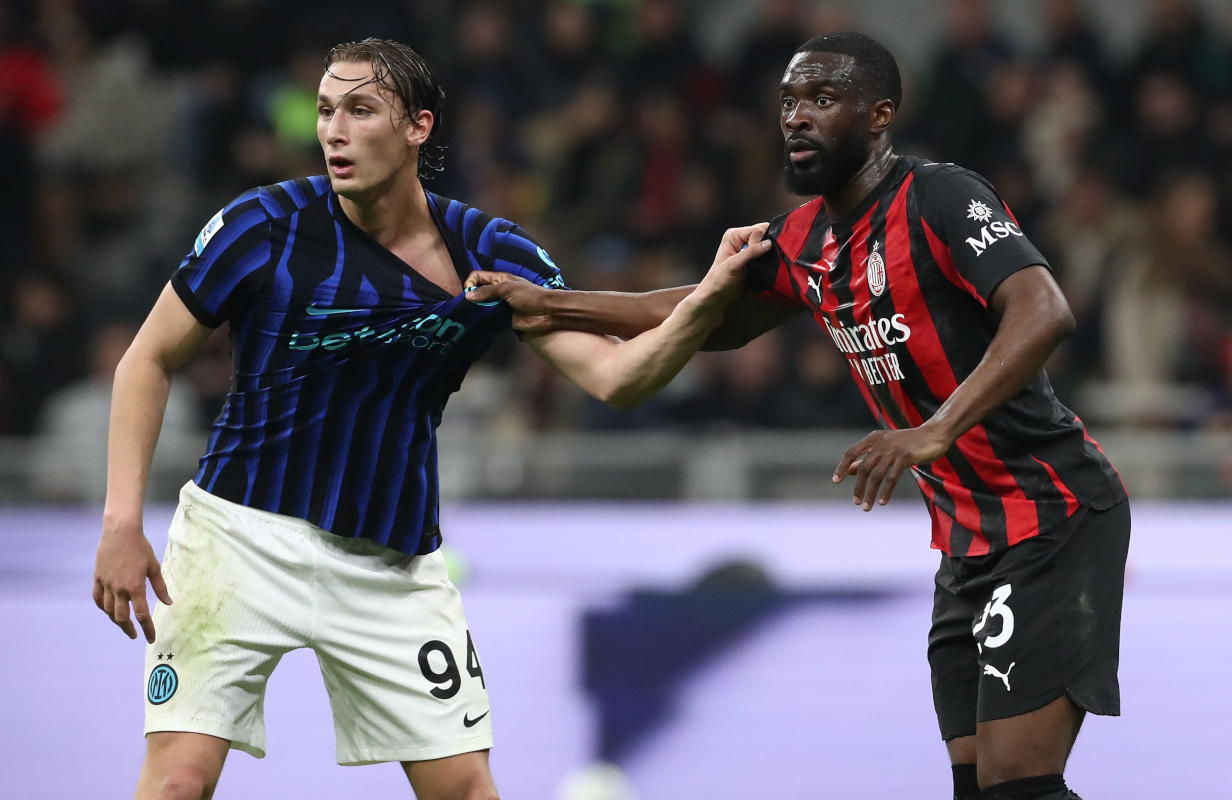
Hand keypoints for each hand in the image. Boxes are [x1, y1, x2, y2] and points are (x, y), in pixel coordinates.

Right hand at [93, 517, 171, 642]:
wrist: (120, 532)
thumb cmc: (140, 547)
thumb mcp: (154, 566)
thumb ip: (160, 587)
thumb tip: (168, 603)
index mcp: (135, 587)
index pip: (142, 615)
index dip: (147, 628)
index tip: (150, 638)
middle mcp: (119, 589)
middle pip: (122, 617)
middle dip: (129, 629)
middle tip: (136, 634)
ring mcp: (106, 584)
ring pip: (108, 610)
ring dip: (116, 620)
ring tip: (124, 624)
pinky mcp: (98, 578)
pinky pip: (97, 599)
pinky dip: (102, 607)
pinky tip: (108, 610)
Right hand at [463, 272, 554, 331]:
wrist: (546, 312)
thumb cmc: (528, 295)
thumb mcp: (507, 288)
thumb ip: (488, 291)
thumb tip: (467, 296)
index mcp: (499, 279)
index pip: (478, 276)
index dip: (470, 283)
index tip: (468, 294)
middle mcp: (497, 291)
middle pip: (478, 291)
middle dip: (471, 297)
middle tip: (466, 307)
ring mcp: (499, 305)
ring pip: (482, 305)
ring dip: (476, 309)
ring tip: (469, 316)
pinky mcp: (502, 317)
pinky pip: (489, 317)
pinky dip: (483, 319)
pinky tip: (477, 322)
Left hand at [693, 223, 772, 309]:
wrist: (719, 294)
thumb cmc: (721, 279)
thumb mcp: (734, 265)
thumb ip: (750, 252)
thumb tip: (768, 243)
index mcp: (734, 235)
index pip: (756, 231)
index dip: (759, 242)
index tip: (754, 257)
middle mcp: (742, 237)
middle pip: (764, 232)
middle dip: (767, 244)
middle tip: (762, 258)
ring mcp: (749, 246)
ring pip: (768, 241)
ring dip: (769, 251)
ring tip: (764, 262)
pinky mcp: (754, 255)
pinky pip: (768, 250)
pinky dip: (770, 256)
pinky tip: (766, 263)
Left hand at [832, 424, 951, 510]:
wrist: (934, 434)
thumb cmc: (908, 442)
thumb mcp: (884, 446)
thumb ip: (867, 457)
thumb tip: (848, 471)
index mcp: (873, 438)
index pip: (851, 452)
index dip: (842, 466)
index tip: (836, 480)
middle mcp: (881, 443)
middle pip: (863, 467)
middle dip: (858, 486)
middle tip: (856, 501)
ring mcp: (893, 450)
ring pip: (877, 475)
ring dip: (870, 492)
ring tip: (866, 507)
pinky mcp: (906, 457)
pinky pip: (892, 477)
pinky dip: (886, 491)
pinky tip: (882, 502)